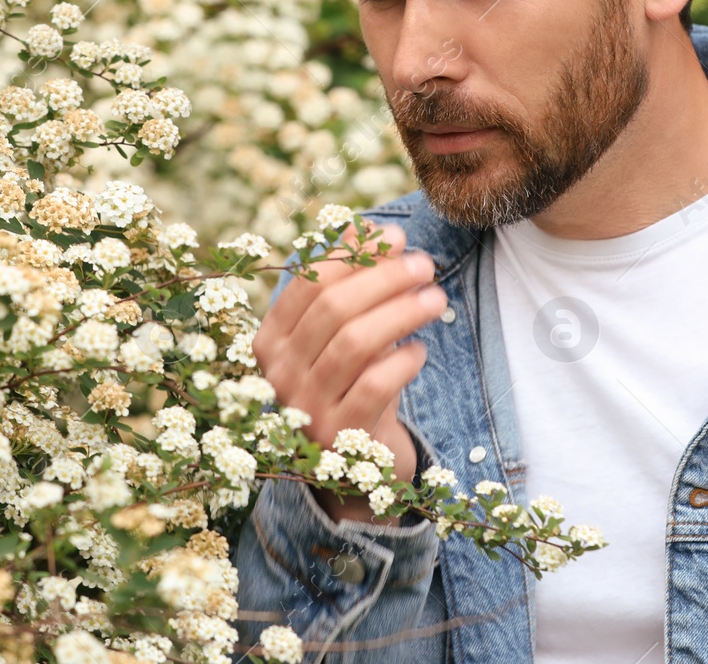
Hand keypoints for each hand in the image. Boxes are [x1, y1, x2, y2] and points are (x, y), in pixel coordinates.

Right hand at [253, 221, 447, 522]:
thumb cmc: (350, 388)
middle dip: (384, 277)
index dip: (353, 252)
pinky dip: (402, 361)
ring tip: (436, 297)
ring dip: (401, 311)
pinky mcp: (341, 439)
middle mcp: (280, 373)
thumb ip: (349, 292)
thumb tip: (376, 230)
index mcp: (271, 341)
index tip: (393, 235)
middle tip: (424, 264)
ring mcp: (307, 407)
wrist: (353, 477)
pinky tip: (420, 351)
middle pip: (333, 308)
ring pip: (355, 342)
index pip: (308, 282)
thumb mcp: (341, 340)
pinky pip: (375, 386)